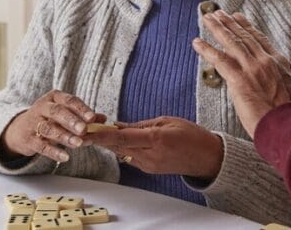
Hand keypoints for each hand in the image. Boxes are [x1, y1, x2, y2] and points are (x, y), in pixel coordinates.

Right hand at [0, 90, 105, 162]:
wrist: (20, 129)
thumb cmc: (49, 119)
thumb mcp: (65, 113)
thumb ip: (83, 116)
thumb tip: (104, 119)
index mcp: (54, 98)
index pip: (69, 100)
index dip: (81, 108)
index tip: (92, 117)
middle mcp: (42, 107)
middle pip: (57, 112)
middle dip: (71, 120)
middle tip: (84, 129)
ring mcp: (33, 123)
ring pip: (49, 129)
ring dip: (64, 136)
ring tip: (78, 144)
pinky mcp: (29, 139)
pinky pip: (41, 146)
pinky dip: (54, 151)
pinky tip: (65, 157)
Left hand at [86, 116, 223, 179]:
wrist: (207, 158)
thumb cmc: (191, 135)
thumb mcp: (167, 121)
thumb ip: (141, 125)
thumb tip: (119, 126)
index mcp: (156, 139)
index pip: (122, 137)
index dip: (102, 134)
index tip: (87, 130)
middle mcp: (150, 155)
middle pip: (118, 147)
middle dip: (100, 138)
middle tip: (83, 129)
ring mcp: (149, 165)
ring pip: (122, 153)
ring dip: (109, 143)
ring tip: (94, 132)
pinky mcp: (149, 169)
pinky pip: (130, 157)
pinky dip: (121, 148)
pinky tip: (114, 140)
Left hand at [192, 10, 290, 136]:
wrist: (290, 126)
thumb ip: (280, 83)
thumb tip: (274, 86)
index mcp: (280, 63)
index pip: (260, 40)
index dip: (247, 27)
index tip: (238, 17)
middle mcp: (266, 61)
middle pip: (244, 36)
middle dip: (230, 23)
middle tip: (219, 13)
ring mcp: (252, 68)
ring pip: (232, 42)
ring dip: (218, 28)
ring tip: (207, 18)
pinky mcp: (239, 79)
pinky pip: (219, 59)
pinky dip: (207, 49)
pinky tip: (197, 43)